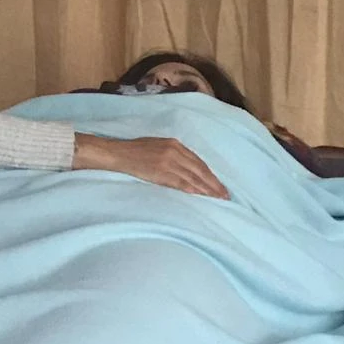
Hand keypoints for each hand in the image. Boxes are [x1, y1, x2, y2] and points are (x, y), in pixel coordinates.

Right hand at [72, 134, 229, 198]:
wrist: (118, 153)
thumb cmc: (135, 150)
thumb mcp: (158, 146)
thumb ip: (174, 155)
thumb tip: (188, 170)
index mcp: (175, 144)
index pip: (199, 162)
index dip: (211, 175)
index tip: (220, 185)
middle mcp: (175, 151)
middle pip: (200, 170)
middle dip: (214, 184)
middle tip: (225, 195)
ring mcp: (168, 162)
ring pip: (193, 178)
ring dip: (206, 189)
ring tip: (217, 199)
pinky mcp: (160, 172)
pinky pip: (180, 182)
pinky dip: (192, 189)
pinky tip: (200, 196)